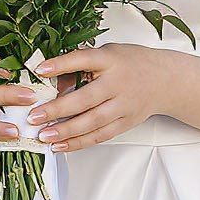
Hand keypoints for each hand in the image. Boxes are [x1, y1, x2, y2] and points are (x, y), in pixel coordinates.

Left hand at [27, 44, 170, 152]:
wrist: (165, 80)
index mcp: (110, 60)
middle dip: (58, 109)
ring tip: (44, 136)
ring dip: (66, 131)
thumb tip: (49, 80)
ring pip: (93, 122)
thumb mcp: (107, 54)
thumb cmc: (131, 63)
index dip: (61, 64)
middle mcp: (117, 84)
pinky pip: (100, 136)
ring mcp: (123, 106)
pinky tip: (61, 145)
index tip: (39, 69)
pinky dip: (79, 143)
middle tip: (34, 116)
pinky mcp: (126, 123)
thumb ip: (81, 65)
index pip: (83, 60)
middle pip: (86, 98)